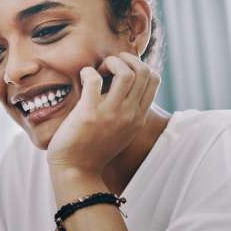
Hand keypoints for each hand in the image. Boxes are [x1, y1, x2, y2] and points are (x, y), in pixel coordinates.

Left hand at [46, 52, 160, 173]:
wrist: (76, 171)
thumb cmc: (93, 149)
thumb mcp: (121, 132)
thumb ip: (128, 113)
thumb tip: (125, 87)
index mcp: (139, 117)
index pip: (154, 78)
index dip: (138, 65)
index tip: (120, 72)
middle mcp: (130, 114)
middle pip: (143, 71)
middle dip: (125, 60)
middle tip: (108, 68)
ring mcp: (111, 114)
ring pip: (126, 72)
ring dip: (111, 63)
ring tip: (98, 71)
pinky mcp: (89, 113)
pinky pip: (94, 79)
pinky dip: (88, 72)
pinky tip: (83, 77)